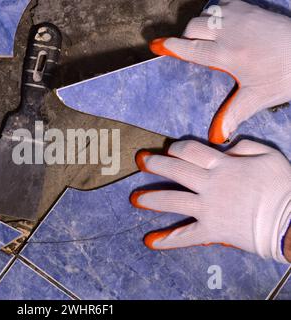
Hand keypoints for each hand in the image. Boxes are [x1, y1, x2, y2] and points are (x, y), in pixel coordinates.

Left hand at [130, 140, 290, 262]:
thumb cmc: (282, 187)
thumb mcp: (268, 156)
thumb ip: (243, 147)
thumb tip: (224, 147)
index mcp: (223, 165)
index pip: (191, 151)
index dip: (177, 148)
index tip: (169, 149)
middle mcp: (210, 184)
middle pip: (176, 171)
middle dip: (155, 164)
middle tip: (140, 161)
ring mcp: (208, 208)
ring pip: (173, 201)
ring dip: (151, 199)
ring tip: (134, 199)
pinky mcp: (211, 230)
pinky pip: (186, 236)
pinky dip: (168, 240)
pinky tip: (150, 241)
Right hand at [150, 0, 290, 143]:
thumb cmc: (285, 75)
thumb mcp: (257, 97)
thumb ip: (232, 114)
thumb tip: (217, 136)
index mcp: (226, 54)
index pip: (190, 48)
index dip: (171, 46)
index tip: (157, 44)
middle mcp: (229, 32)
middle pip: (193, 27)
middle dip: (187, 37)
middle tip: (192, 49)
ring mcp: (240, 17)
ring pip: (205, 14)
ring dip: (201, 24)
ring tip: (207, 37)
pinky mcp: (250, 8)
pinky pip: (221, 5)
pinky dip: (216, 13)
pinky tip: (223, 25)